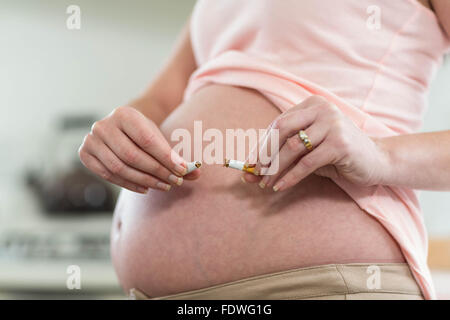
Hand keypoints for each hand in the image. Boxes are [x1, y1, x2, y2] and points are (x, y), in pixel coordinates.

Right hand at [78, 106, 199, 192]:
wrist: (121, 127)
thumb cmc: (144, 134)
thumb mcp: (160, 138)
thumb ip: (177, 156)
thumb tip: (197, 173)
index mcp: (124, 114)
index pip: (147, 140)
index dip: (166, 157)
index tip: (182, 170)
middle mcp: (103, 125)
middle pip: (133, 156)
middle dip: (157, 172)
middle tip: (175, 182)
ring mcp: (91, 140)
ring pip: (120, 168)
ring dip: (145, 180)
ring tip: (164, 186)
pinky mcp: (85, 155)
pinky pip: (108, 175)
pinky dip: (129, 184)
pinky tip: (146, 187)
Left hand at [243, 95, 390, 191]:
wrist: (377, 160)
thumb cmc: (338, 154)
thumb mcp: (310, 149)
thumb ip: (285, 153)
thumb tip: (251, 169)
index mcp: (312, 105)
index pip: (278, 124)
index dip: (261, 145)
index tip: (248, 163)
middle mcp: (322, 109)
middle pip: (282, 131)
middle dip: (264, 155)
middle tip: (253, 174)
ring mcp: (332, 124)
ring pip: (292, 147)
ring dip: (275, 168)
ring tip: (266, 184)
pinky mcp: (339, 143)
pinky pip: (307, 162)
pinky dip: (291, 176)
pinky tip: (281, 186)